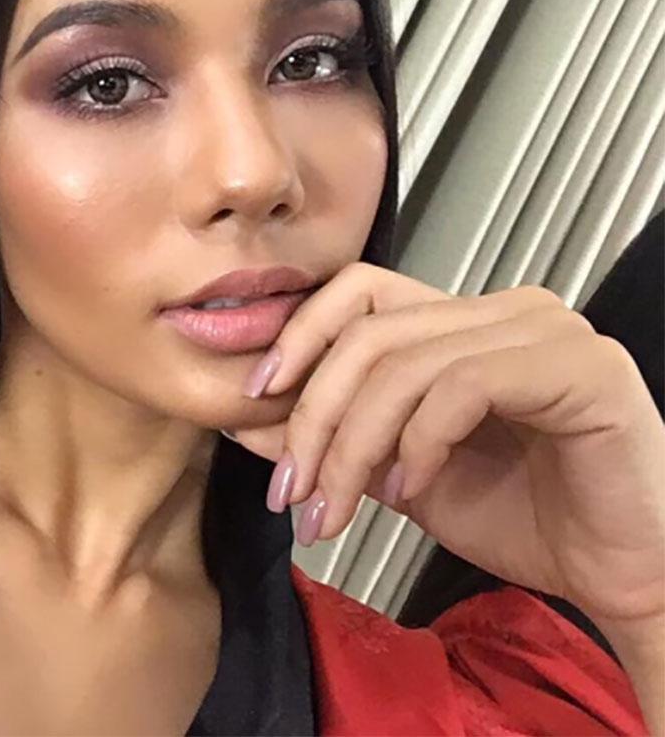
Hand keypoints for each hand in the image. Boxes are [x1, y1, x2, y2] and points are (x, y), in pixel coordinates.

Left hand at [222, 261, 664, 627]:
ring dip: (353, 445)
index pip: (358, 293)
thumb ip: (334, 439)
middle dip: (313, 415)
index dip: (298, 336)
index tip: (253, 399)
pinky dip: (418, 443)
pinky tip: (409, 490)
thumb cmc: (528, 521)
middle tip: (291, 489)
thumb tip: (247, 421)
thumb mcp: (400, 477)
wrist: (621, 575)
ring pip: (404, 363)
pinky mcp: (578, 367)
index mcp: (461, 323)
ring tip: (338, 507)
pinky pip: (461, 386)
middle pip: (369, 332)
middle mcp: (502, 311)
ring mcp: (544, 330)